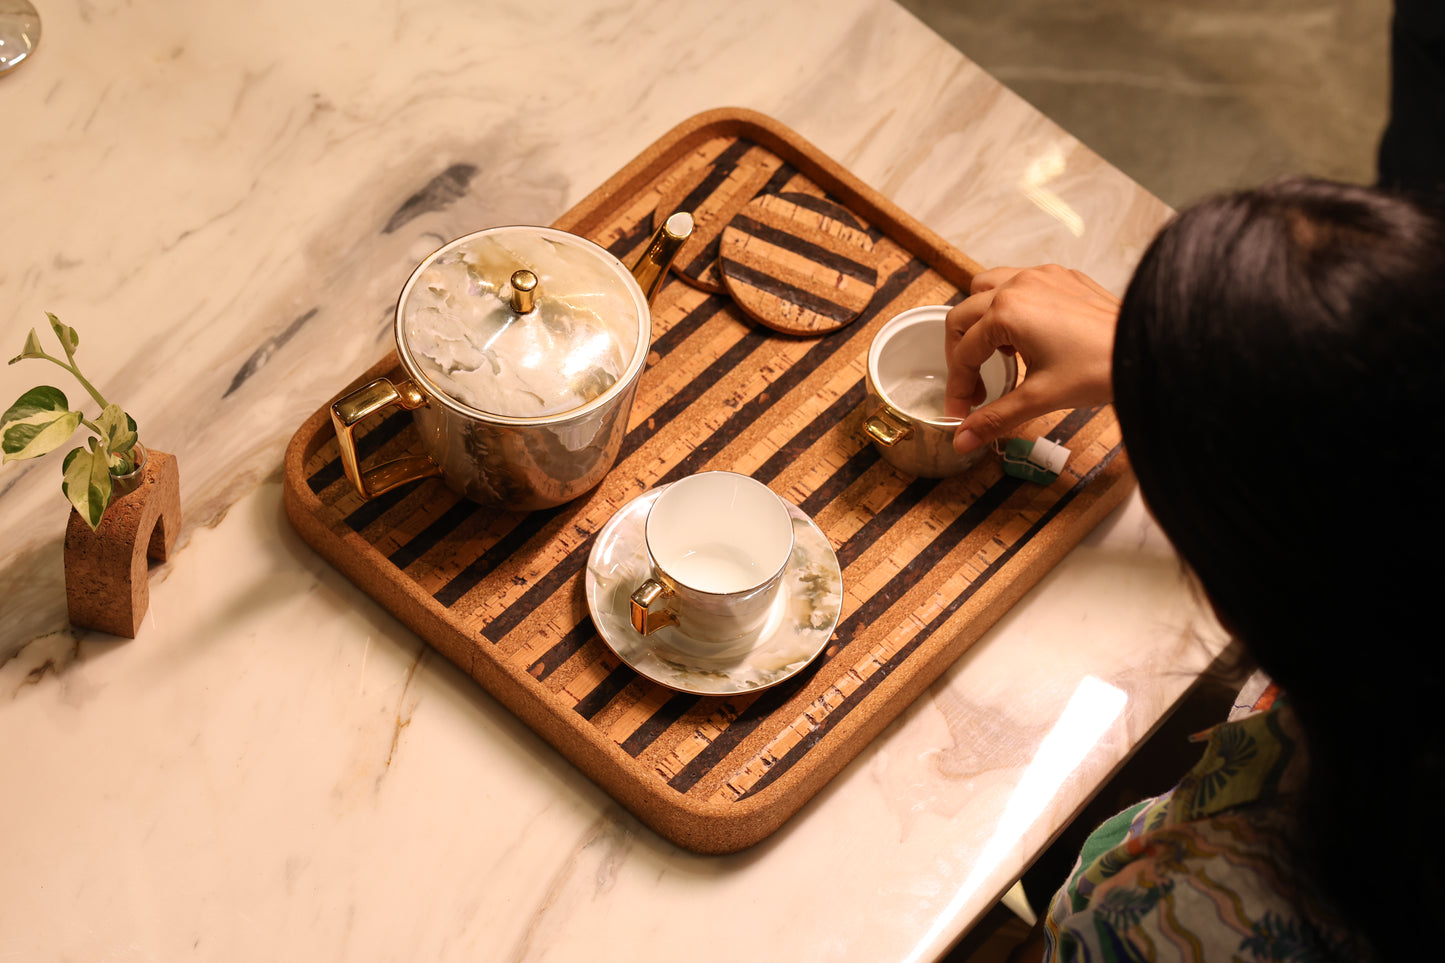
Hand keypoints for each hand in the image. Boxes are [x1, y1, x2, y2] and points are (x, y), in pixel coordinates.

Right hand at [944, 264, 1119, 453]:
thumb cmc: (1100, 368)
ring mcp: (1041, 275)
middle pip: (963, 315)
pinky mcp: (1062, 276)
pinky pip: (1019, 282)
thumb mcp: (1040, 398)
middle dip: (961, 353)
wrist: (1149, 350)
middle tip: (974, 386)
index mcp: (1007, 312)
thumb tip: (962, 441)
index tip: (962, 411)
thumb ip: (994, 418)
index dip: (959, 386)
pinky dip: (1009, 306)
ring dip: (980, 320)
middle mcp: (1018, 285)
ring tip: (997, 354)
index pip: (965, 352)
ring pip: (986, 288)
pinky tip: (1026, 336)